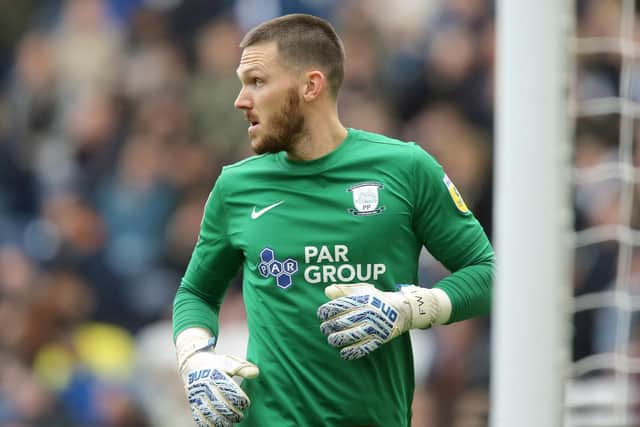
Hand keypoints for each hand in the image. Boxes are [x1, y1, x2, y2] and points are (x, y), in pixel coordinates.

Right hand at [177, 332, 258, 425]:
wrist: (193, 364)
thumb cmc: (216, 364)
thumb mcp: (229, 361)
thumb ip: (242, 368)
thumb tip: (256, 373)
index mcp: (215, 374)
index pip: (229, 390)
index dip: (239, 398)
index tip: (246, 403)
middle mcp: (205, 386)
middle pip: (220, 404)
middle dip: (232, 413)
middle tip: (241, 416)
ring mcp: (197, 395)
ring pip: (210, 413)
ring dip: (222, 420)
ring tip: (231, 422)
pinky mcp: (193, 403)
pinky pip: (199, 417)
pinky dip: (209, 424)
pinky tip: (218, 426)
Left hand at [317, 283, 438, 359]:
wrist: (400, 309)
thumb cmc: (375, 298)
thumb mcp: (361, 290)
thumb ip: (343, 290)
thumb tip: (327, 291)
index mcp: (360, 300)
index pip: (338, 306)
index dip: (326, 312)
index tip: (321, 315)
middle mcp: (366, 313)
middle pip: (342, 322)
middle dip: (329, 327)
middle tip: (324, 329)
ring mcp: (373, 326)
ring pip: (352, 335)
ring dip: (338, 339)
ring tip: (332, 340)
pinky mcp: (380, 338)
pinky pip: (365, 347)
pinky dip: (353, 352)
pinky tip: (344, 353)